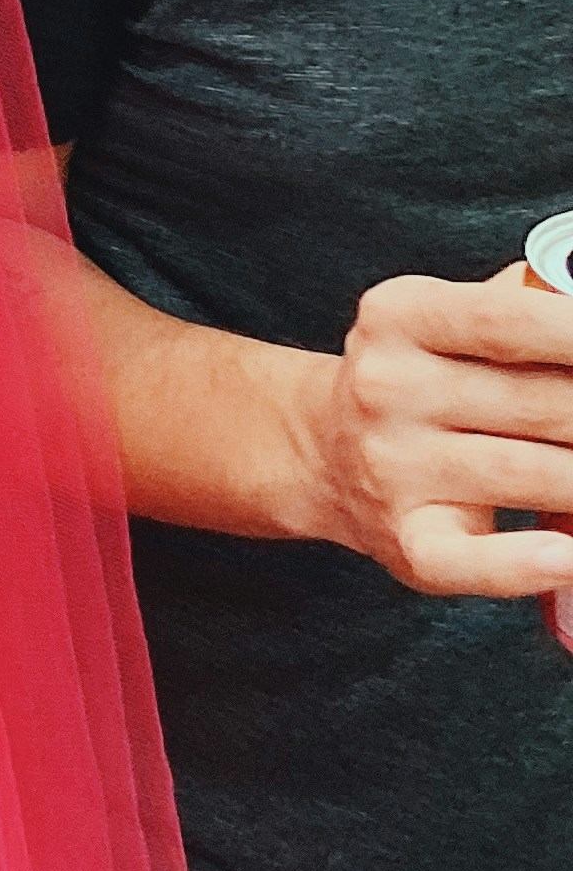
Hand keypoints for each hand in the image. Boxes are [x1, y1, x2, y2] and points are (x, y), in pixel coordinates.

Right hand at [304, 267, 572, 597]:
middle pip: (540, 403)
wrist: (321, 450)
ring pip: (533, 475)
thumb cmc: (419, 378)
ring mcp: (392, 469)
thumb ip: (519, 305)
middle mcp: (386, 389)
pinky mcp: (407, 543)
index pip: (507, 321)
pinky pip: (480, 562)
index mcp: (397, 317)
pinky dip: (532, 564)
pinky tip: (569, 553)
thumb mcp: (444, 319)